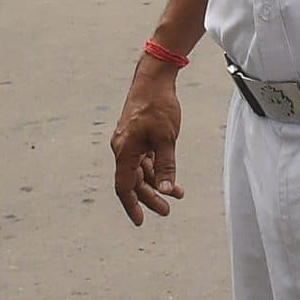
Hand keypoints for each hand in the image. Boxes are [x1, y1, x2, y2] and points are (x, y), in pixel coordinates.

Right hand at [109, 66, 184, 225]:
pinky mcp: (137, 134)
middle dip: (150, 197)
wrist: (154, 78)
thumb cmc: (158, 106)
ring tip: (177, 193)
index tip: (141, 221)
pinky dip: (156, 168)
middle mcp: (123, 148)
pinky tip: (169, 174)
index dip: (132, 206)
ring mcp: (129, 141)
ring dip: (156, 182)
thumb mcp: (166, 139)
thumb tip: (166, 190)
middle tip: (167, 210)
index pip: (124, 187)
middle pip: (134, 181)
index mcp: (125, 151)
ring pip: (140, 170)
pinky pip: (144, 158)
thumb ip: (166, 166)